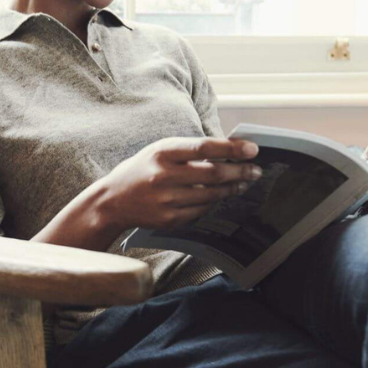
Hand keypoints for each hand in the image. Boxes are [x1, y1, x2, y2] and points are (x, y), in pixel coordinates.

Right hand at [87, 137, 262, 231]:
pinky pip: (201, 211)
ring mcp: (167, 200)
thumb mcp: (159, 151)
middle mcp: (164, 176)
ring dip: (232, 189)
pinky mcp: (169, 219)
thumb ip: (189, 150)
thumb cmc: (141, 170)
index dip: (232, 148)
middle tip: (256, 171)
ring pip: (211, 195)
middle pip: (214, 174)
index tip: (253, 149)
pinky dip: (213, 203)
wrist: (112, 201)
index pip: (204, 147)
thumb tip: (228, 150)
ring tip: (243, 183)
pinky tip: (221, 196)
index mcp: (163, 152)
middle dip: (240, 172)